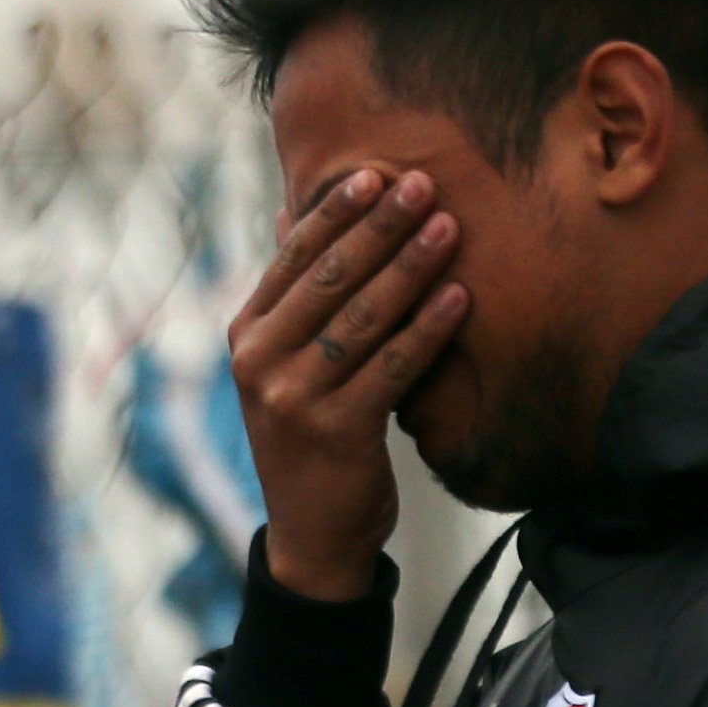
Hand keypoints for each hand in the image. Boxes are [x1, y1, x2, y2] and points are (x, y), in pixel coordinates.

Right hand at [228, 167, 467, 601]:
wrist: (314, 532)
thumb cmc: (310, 434)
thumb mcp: (284, 364)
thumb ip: (292, 296)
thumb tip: (286, 214)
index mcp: (246, 334)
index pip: (292, 258)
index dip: (335, 212)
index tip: (376, 174)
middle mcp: (259, 362)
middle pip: (329, 278)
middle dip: (379, 227)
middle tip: (424, 183)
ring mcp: (292, 398)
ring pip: (362, 317)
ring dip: (411, 266)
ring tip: (451, 226)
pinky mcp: (335, 430)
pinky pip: (392, 367)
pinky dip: (429, 329)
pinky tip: (461, 296)